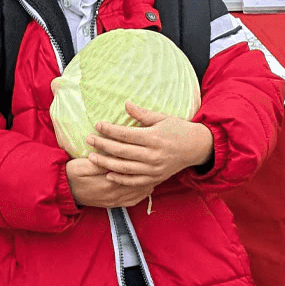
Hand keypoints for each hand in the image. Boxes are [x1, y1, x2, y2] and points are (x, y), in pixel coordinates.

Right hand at [66, 156, 154, 208]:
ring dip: (148, 182)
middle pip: (137, 181)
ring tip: (156, 173)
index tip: (149, 152)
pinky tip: (146, 188)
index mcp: (108, 180)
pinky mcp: (112, 204)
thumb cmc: (72, 174)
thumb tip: (116, 157)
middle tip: (158, 161)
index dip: (140, 161)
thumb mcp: (83, 165)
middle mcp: (114, 192)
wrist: (63, 192)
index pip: (130, 170)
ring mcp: (114, 200)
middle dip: (148, 172)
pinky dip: (141, 195)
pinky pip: (131, 201)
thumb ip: (100, 162)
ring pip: (137, 192)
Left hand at [86, 102, 213, 187]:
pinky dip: (120, 179)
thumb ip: (142, 114)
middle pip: (121, 151)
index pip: (125, 134)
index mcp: (153, 137)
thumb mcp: (162, 118)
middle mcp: (152, 154)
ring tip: (92, 157)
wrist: (196, 147)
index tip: (97, 125)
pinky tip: (107, 174)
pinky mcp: (155, 178)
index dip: (109, 130)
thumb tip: (125, 104)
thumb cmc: (178, 129)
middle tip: (88, 139)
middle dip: (102, 145)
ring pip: (124, 168)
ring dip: (106, 163)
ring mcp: (153, 169)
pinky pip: (134, 181)